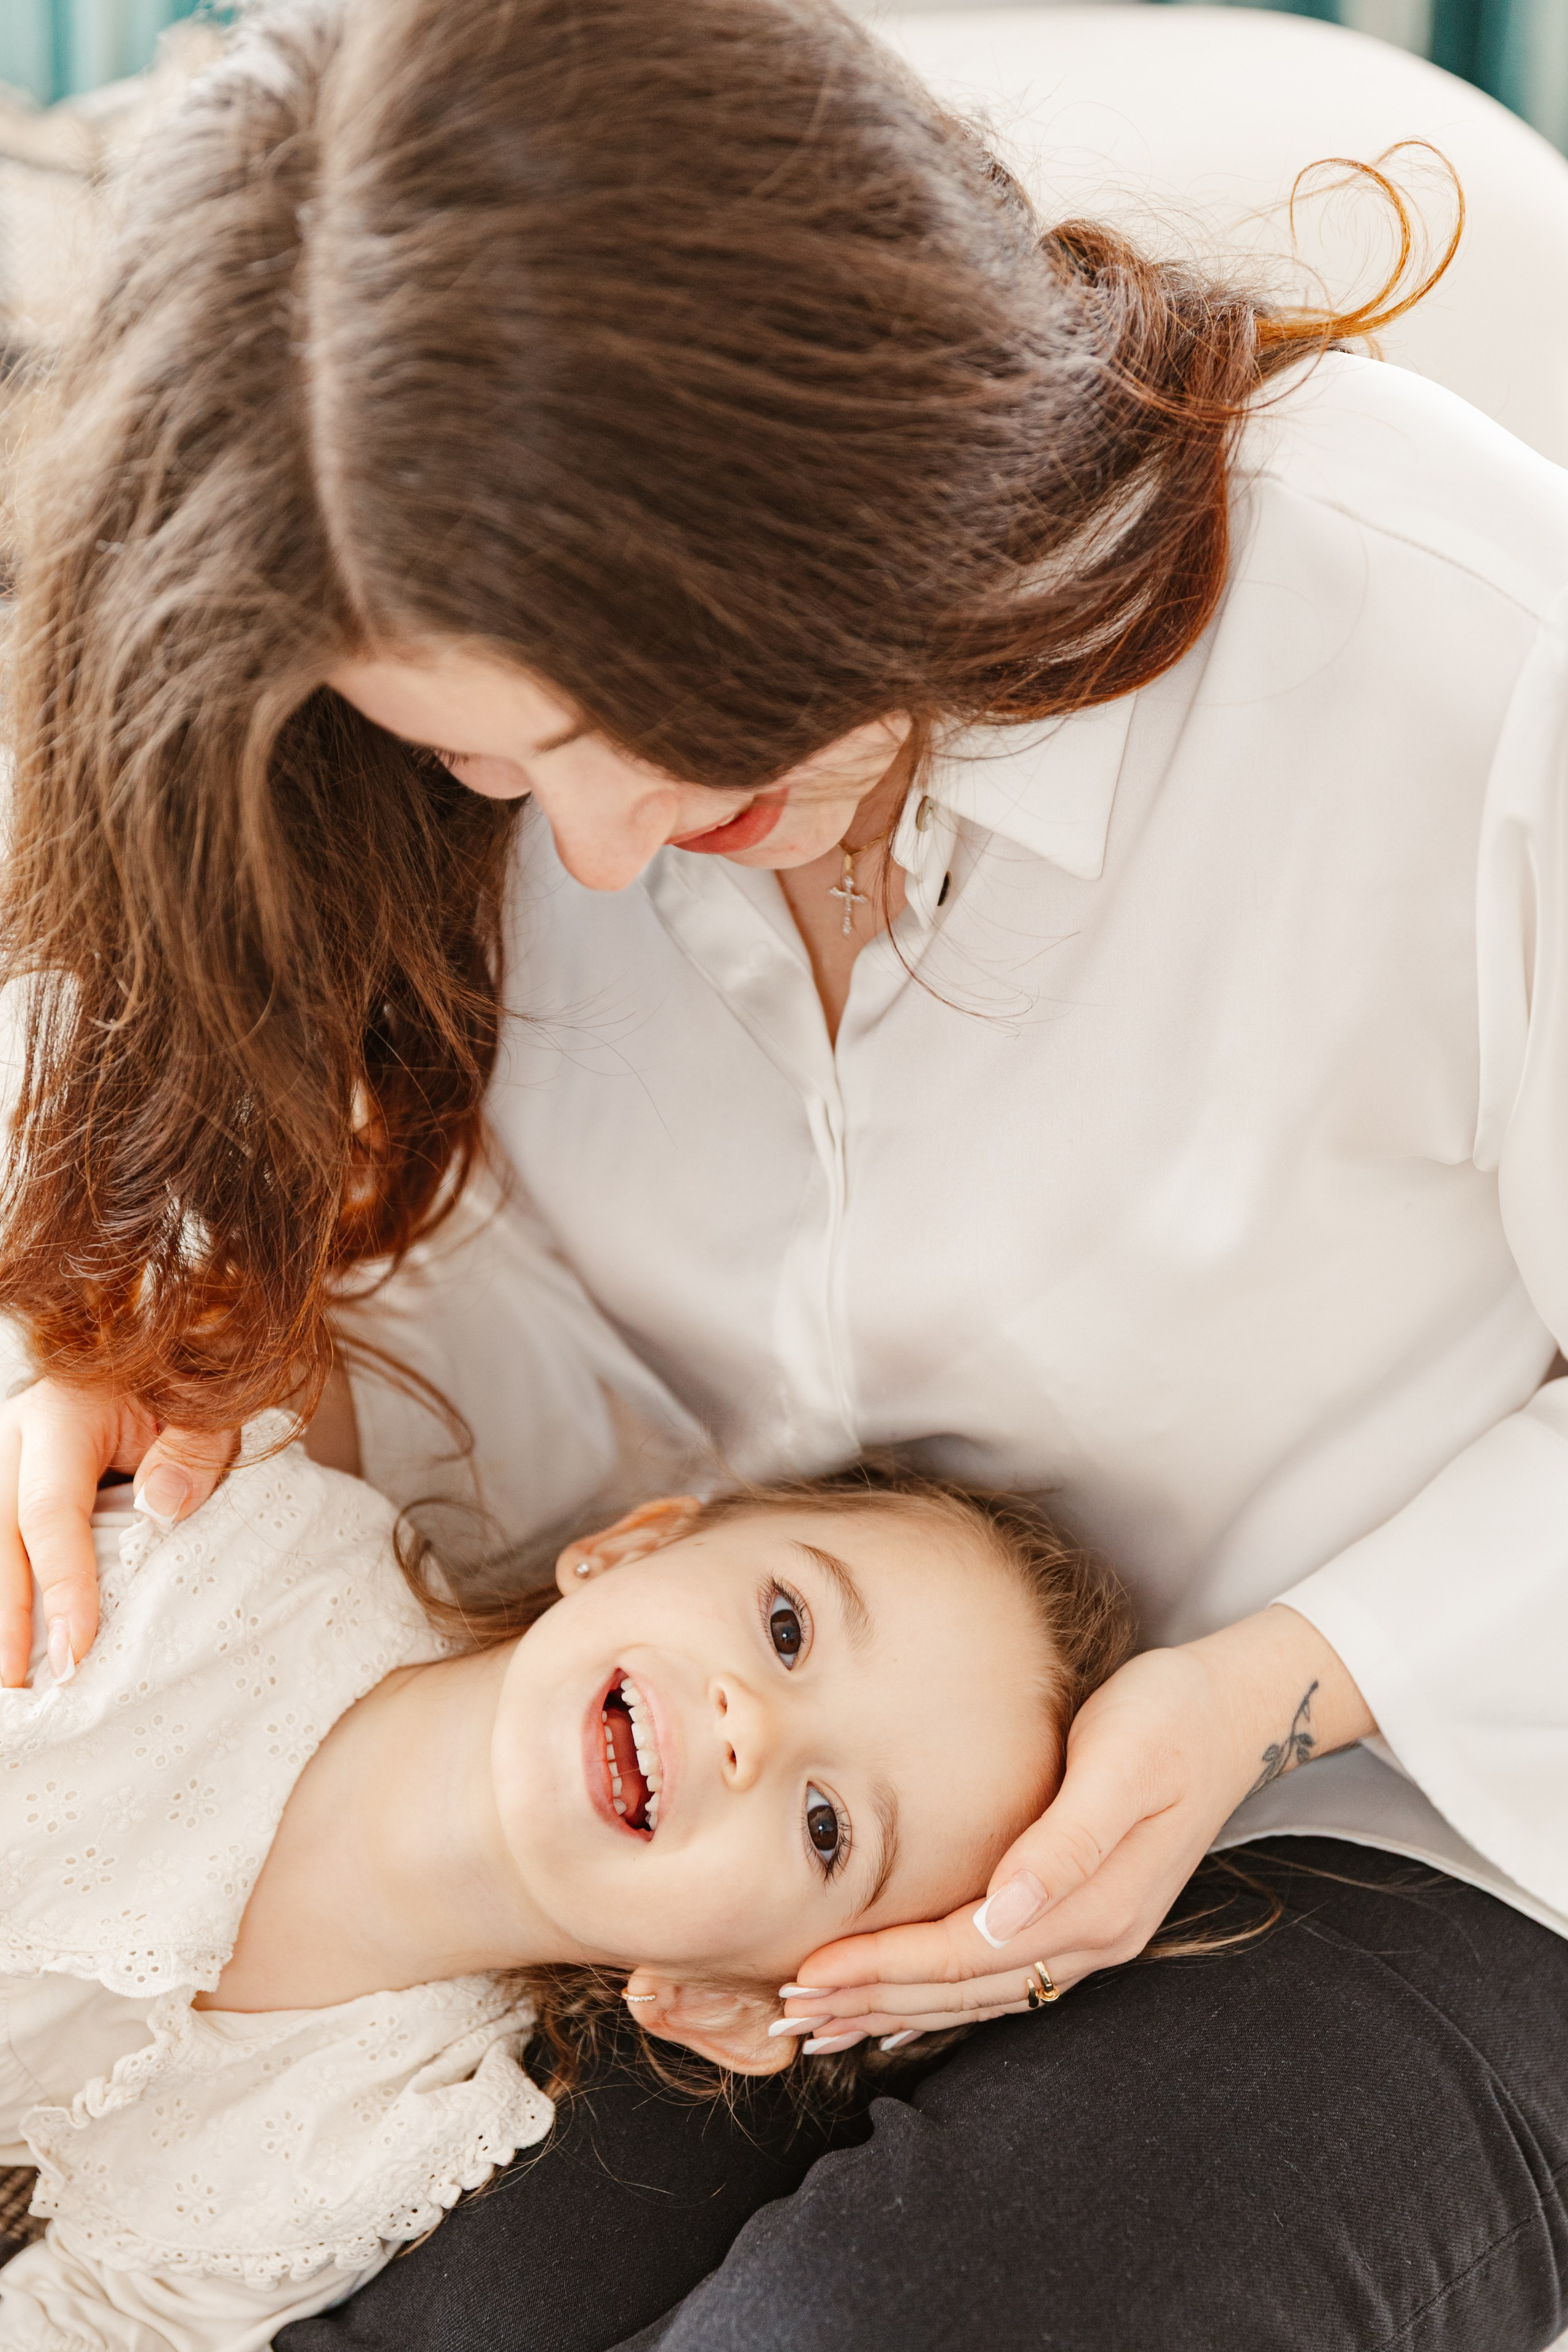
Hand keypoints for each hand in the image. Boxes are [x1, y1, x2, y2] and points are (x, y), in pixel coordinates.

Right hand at [0, 1382, 237, 1688]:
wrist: (162, 1350)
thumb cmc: (186, 1384)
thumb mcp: (206, 1409)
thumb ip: (191, 1453)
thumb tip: (161, 1509)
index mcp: (60, 1412)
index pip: (49, 1512)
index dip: (61, 1585)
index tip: (75, 1650)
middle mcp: (17, 1434)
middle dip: (5, 1620)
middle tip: (20, 1689)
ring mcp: (7, 1459)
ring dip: (0, 1611)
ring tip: (11, 1682)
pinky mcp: (13, 1482)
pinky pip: (4, 1538)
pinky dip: (10, 1585)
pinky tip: (15, 1640)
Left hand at [775, 1605, 1374, 2053]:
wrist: (1238, 1707)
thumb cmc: (1173, 1716)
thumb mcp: (1124, 1761)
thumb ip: (1066, 1843)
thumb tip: (1006, 1915)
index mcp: (1096, 1905)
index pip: (967, 1953)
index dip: (886, 1968)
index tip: (811, 1973)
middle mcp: (1095, 1936)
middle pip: (965, 1989)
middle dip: (874, 2003)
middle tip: (789, 2015)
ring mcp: (1093, 1932)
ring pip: (979, 1994)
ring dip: (900, 2009)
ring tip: (825, 2022)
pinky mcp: (1086, 1913)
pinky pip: (1000, 1973)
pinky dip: (943, 1993)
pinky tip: (903, 2000)